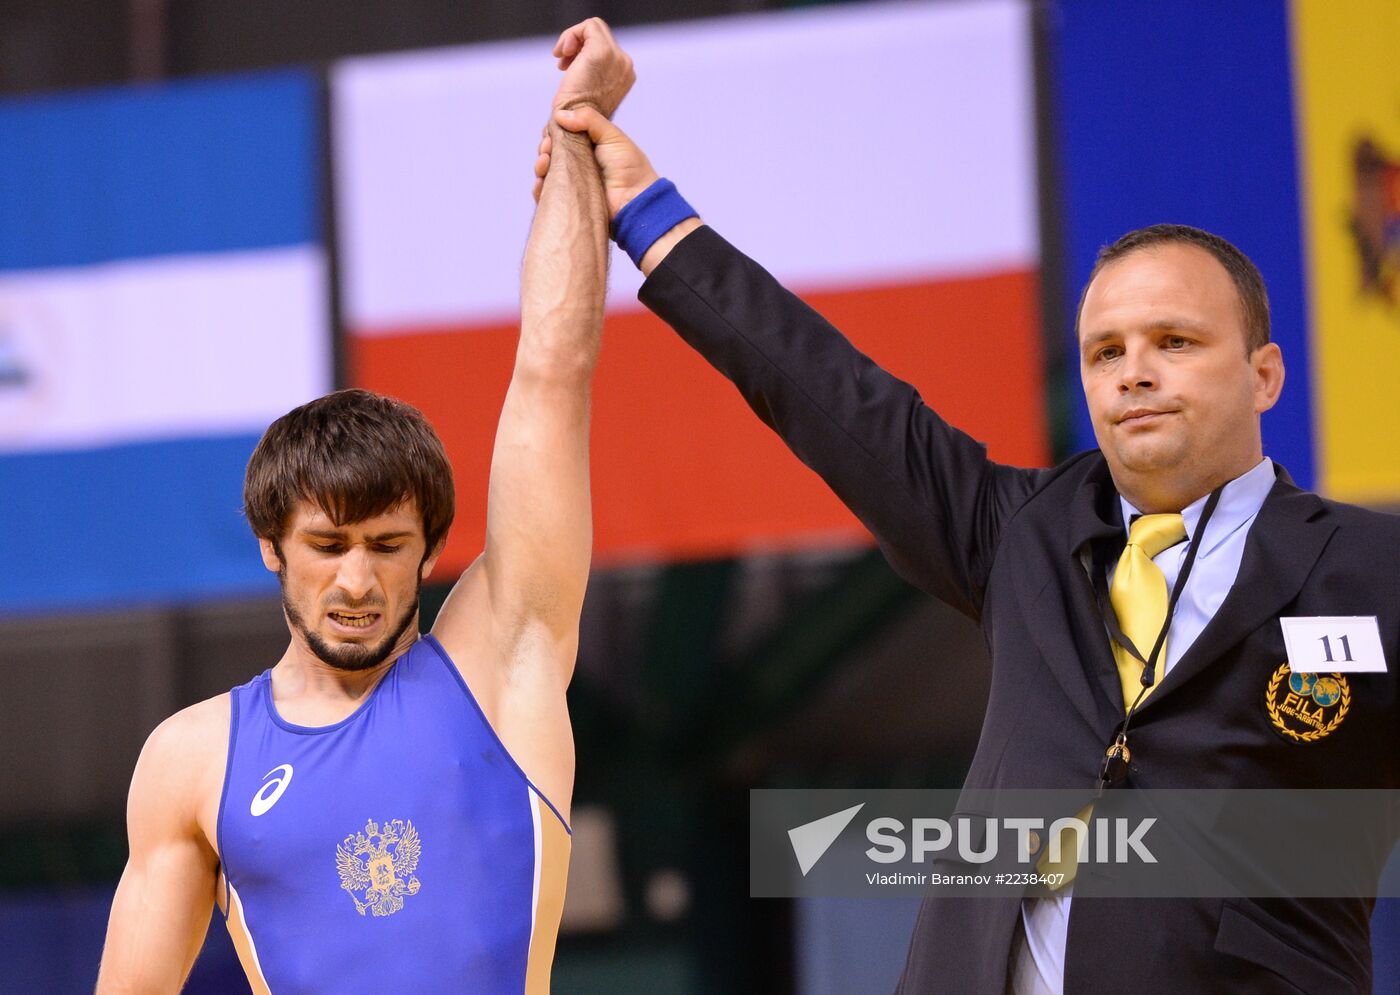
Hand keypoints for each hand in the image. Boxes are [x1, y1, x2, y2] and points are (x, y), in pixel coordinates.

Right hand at [533, 107, 658, 219]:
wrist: (636, 200)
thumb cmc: (630, 168)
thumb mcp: (613, 136)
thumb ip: (589, 120)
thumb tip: (559, 114)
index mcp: (588, 146)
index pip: (562, 135)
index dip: (553, 132)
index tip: (550, 131)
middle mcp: (578, 163)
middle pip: (551, 152)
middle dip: (545, 147)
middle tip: (548, 146)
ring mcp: (572, 182)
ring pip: (547, 172)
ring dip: (541, 165)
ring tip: (545, 160)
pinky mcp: (569, 201)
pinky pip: (547, 195)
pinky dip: (540, 187)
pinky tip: (542, 179)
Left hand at [551, 17, 634, 118]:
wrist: (574, 125)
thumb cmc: (577, 117)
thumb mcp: (590, 93)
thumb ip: (593, 75)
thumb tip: (577, 64)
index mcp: (626, 75)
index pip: (607, 46)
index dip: (583, 52)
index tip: (568, 68)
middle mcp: (625, 65)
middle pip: (600, 35)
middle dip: (577, 45)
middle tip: (562, 62)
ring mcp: (616, 57)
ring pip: (594, 28)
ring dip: (572, 38)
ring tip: (561, 57)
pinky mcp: (601, 51)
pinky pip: (587, 26)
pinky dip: (570, 35)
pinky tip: (561, 53)